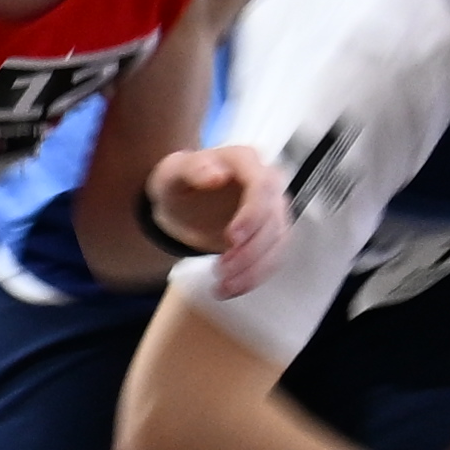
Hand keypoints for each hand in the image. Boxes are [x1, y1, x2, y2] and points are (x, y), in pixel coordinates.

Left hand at [142, 141, 285, 283]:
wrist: (181, 200)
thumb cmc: (178, 181)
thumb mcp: (172, 172)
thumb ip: (192, 168)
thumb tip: (217, 174)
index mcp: (244, 161)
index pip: (262, 186)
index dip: (253, 214)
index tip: (232, 238)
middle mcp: (266, 182)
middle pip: (273, 219)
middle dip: (250, 249)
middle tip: (220, 269)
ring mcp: (272, 209)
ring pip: (277, 242)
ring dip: (253, 269)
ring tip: (222, 286)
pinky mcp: (271, 233)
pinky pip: (273, 257)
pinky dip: (254, 277)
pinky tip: (230, 289)